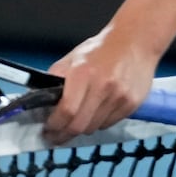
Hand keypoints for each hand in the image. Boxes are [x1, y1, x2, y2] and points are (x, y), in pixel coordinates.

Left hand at [44, 26, 159, 143]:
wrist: (135, 41)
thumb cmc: (102, 49)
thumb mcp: (73, 57)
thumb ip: (56, 77)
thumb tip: (40, 99)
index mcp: (83, 73)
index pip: (66, 111)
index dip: (54, 125)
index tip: (48, 129)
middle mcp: (102, 86)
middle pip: (79, 125)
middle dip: (64, 134)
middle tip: (57, 135)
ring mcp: (119, 97)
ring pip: (94, 128)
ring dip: (82, 128)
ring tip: (77, 120)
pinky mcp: (131, 104)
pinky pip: (109, 123)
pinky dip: (99, 122)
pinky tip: (97, 111)